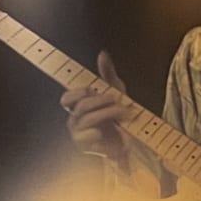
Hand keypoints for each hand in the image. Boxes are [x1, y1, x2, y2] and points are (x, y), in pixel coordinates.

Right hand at [59, 50, 132, 170]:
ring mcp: (79, 134)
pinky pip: (84, 136)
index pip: (67, 98)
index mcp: (80, 107)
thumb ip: (107, 74)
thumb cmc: (121, 119)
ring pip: (86, 118)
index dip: (76, 92)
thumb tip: (102, 54)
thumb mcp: (116, 92)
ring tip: (124, 113)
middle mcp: (76, 120)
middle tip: (115, 100)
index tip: (91, 89)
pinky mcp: (85, 147)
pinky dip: (96, 132)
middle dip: (100, 100)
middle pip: (80, 105)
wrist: (132, 144)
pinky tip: (107, 131)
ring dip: (107, 113)